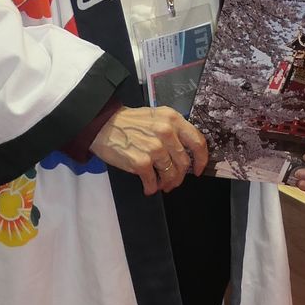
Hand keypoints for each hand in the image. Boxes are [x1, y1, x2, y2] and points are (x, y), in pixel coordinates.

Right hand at [91, 105, 207, 195]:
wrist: (102, 125)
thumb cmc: (130, 123)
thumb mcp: (157, 117)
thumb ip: (174, 130)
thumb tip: (186, 153)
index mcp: (173, 119)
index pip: (197, 142)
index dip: (201, 159)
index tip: (199, 169)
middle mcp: (166, 132)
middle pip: (184, 163)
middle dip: (180, 176)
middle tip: (173, 181)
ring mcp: (154, 148)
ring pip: (171, 174)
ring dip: (167, 184)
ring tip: (160, 185)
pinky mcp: (141, 162)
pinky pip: (153, 182)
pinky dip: (151, 188)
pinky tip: (148, 187)